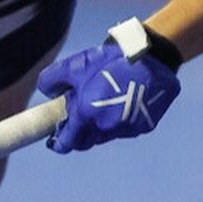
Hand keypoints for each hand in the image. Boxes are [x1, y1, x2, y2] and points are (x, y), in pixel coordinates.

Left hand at [36, 19, 180, 152]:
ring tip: (101, 105)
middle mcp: (106, 127)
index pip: (67, 143)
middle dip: (78, 134)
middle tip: (77, 119)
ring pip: (106, 134)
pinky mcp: (144, 126)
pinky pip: (125, 129)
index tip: (55, 139)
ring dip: (99, 126)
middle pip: (86, 141)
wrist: (154, 58)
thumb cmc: (113, 60)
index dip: (59, 142)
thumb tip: (47, 92)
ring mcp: (127, 129)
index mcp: (87, 115)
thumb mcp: (75, 65)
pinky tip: (122, 102)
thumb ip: (52, 79)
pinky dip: (119, 120)